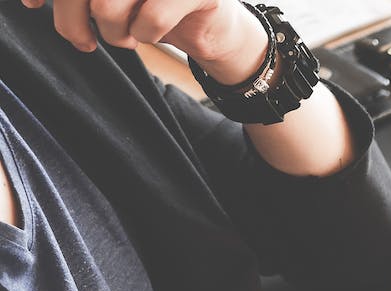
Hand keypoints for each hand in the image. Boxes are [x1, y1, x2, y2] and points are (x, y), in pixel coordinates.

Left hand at [24, 0, 267, 83]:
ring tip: (125, 37)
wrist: (214, 25)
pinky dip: (146, 36)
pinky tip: (151, 34)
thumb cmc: (152, 6)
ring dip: (113, 33)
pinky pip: (151, 21)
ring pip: (109, 5)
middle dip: (72, 22)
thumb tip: (31, 1)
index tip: (32, 7)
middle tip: (83, 42)